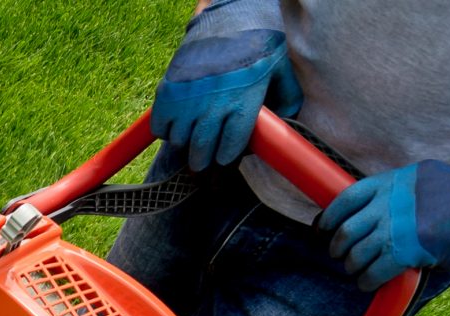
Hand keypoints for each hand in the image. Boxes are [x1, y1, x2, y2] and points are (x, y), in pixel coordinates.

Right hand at [151, 0, 300, 170]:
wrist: (227, 17)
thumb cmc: (257, 44)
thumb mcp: (281, 69)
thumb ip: (288, 99)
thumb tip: (287, 124)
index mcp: (242, 104)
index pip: (229, 150)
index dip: (226, 159)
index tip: (225, 158)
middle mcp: (213, 106)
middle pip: (201, 153)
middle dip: (203, 163)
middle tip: (204, 164)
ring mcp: (188, 100)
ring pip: (180, 142)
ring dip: (185, 146)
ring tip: (192, 140)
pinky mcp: (168, 92)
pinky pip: (161, 127)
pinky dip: (166, 131)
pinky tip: (177, 124)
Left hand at [319, 161, 449, 289]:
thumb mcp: (422, 179)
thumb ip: (392, 190)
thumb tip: (361, 208)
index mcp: (392, 182)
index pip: (346, 199)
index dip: (328, 219)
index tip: (322, 231)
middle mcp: (390, 203)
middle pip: (346, 231)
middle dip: (338, 247)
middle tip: (341, 254)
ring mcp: (397, 228)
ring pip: (356, 254)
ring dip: (352, 266)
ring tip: (358, 268)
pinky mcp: (406, 252)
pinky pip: (372, 272)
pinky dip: (365, 281)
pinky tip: (368, 282)